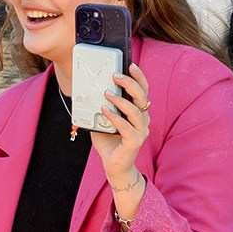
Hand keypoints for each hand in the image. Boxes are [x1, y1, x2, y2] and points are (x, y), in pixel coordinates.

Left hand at [96, 63, 150, 204]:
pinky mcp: (135, 142)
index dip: (139, 77)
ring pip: (135, 110)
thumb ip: (101, 106)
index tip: (130, 64)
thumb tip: (89, 91)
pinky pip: (126, 127)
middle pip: (142, 97)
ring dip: (120, 100)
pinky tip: (104, 111)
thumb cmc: (110, 142)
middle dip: (130, 83)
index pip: (143, 91)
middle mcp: (143, 119)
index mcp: (138, 112)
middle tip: (115, 75)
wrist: (114, 166)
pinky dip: (114, 117)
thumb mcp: (103, 119)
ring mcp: (141, 131)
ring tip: (107, 93)